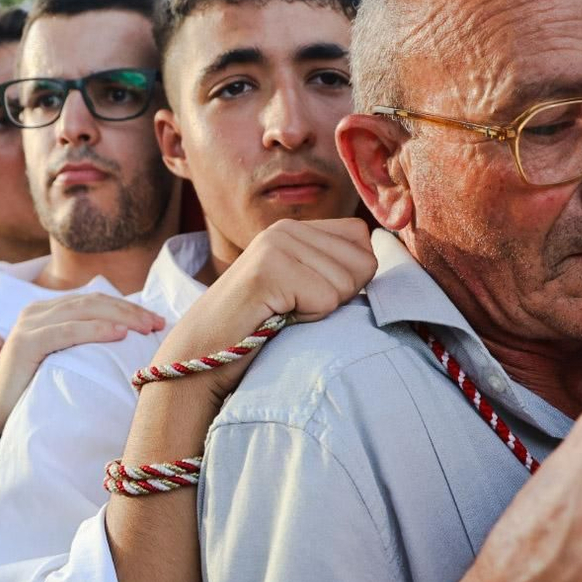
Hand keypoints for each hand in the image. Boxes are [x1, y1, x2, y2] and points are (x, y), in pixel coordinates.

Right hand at [0, 293, 164, 431]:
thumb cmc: (33, 395)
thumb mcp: (63, 363)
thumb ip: (83, 347)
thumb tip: (126, 342)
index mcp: (46, 312)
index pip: (94, 301)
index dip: (127, 307)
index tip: (156, 320)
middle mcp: (35, 311)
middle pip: (92, 301)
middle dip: (130, 310)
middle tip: (158, 323)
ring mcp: (28, 324)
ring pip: (83, 311)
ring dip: (120, 317)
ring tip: (146, 327)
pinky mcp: (24, 343)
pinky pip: (67, 331)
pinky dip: (96, 330)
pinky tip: (119, 334)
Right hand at [147, 218, 374, 402]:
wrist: (202, 354)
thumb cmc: (258, 328)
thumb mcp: (300, 288)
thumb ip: (334, 269)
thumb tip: (380, 262)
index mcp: (295, 228)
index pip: (363, 239)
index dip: (349, 277)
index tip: (309, 297)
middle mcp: (285, 228)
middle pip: (363, 262)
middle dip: (338, 297)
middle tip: (295, 308)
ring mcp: (275, 245)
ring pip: (346, 283)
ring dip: (320, 311)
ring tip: (283, 313)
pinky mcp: (268, 269)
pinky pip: (325, 298)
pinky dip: (308, 318)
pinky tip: (277, 318)